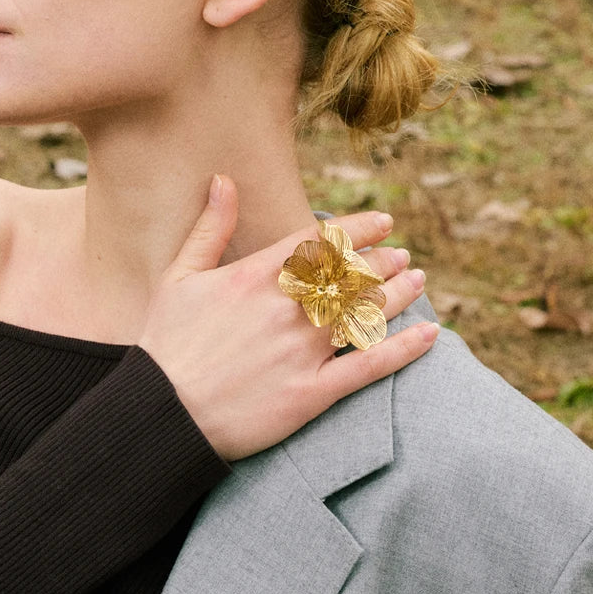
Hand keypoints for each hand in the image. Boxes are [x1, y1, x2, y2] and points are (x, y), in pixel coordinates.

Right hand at [138, 175, 437, 460]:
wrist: (163, 413)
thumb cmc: (165, 345)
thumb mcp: (178, 277)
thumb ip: (209, 228)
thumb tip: (223, 180)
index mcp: (254, 277)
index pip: (320, 241)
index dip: (358, 228)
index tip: (382, 222)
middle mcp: (285, 308)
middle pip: (350, 274)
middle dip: (382, 260)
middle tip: (401, 256)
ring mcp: (301, 351)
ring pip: (364, 312)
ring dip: (397, 292)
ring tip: (417, 280)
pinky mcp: (311, 393)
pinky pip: (368, 366)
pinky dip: (403, 348)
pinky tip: (429, 333)